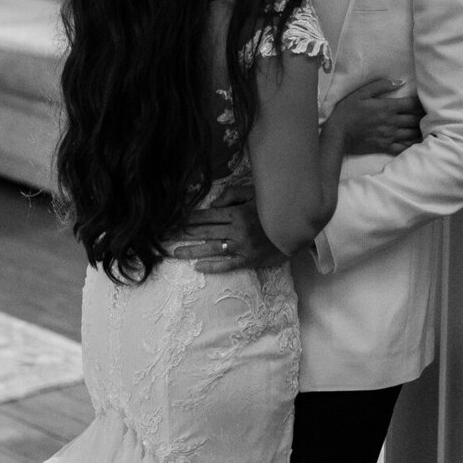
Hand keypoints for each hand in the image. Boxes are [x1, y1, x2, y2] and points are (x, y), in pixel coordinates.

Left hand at [168, 186, 285, 273]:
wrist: (298, 228)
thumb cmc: (275, 208)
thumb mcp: (254, 194)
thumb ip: (232, 195)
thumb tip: (211, 205)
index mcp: (236, 213)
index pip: (206, 216)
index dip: (187, 219)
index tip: (172, 221)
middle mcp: (236, 231)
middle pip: (204, 232)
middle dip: (183, 234)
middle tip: (164, 237)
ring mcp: (242, 247)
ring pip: (212, 249)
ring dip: (192, 251)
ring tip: (175, 253)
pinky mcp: (249, 260)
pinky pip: (228, 265)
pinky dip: (213, 267)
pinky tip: (198, 268)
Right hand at [326, 77, 423, 156]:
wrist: (337, 134)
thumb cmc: (347, 111)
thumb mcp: (361, 93)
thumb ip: (380, 85)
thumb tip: (399, 82)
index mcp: (387, 107)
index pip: (412, 103)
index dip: (422, 102)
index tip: (425, 101)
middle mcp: (392, 122)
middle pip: (416, 119)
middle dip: (424, 116)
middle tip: (430, 114)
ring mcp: (390, 135)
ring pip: (413, 133)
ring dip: (421, 129)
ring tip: (427, 126)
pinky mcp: (385, 146)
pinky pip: (404, 147)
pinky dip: (413, 145)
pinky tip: (419, 143)